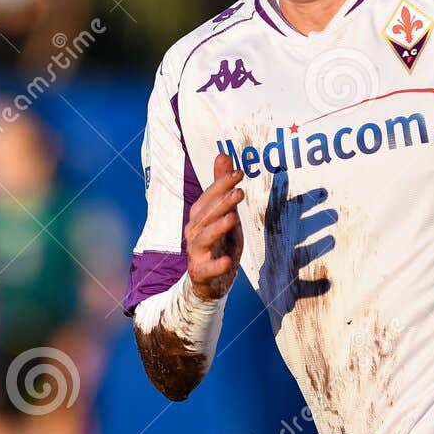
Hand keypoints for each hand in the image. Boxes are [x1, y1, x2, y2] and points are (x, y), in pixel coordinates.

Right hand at [184, 151, 244, 300]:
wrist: (208, 279)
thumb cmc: (218, 241)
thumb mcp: (223, 212)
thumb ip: (221, 186)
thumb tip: (222, 154)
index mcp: (199, 216)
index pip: (208, 197)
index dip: (221, 184)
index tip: (239, 173)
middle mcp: (194, 231)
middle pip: (205, 215)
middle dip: (221, 202)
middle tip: (239, 192)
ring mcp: (196, 252)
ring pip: (204, 237)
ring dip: (217, 227)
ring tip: (233, 218)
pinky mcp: (200, 272)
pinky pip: (206, 268)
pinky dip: (215, 265)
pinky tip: (226, 261)